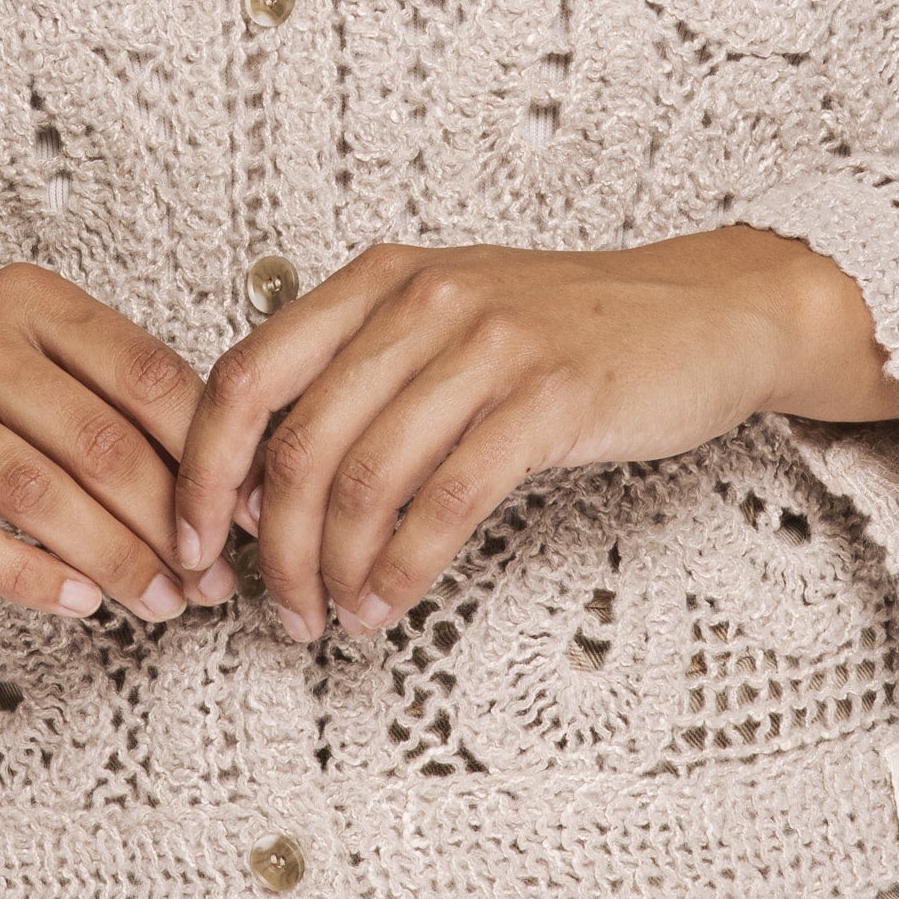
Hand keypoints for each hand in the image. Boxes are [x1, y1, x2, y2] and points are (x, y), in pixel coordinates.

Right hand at [0, 266, 222, 623]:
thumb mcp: (35, 365)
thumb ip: (119, 405)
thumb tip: (235, 486)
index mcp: (30, 298)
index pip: (142, 372)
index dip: (207, 451)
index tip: (247, 515)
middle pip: (95, 439)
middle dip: (166, 523)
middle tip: (209, 583)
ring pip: (32, 490)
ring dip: (109, 558)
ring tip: (156, 602)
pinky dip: (25, 575)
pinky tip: (75, 604)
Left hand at [173, 227, 898, 644]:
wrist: (707, 312)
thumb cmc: (568, 330)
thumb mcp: (447, 321)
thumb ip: (361, 378)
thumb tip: (261, 483)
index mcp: (377, 279)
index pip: (247, 374)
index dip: (204, 470)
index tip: (192, 543)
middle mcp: (422, 298)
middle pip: (300, 445)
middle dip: (274, 550)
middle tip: (281, 611)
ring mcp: (487, 343)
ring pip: (367, 479)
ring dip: (336, 570)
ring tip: (337, 620)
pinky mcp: (550, 397)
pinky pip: (449, 500)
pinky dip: (406, 567)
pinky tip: (393, 601)